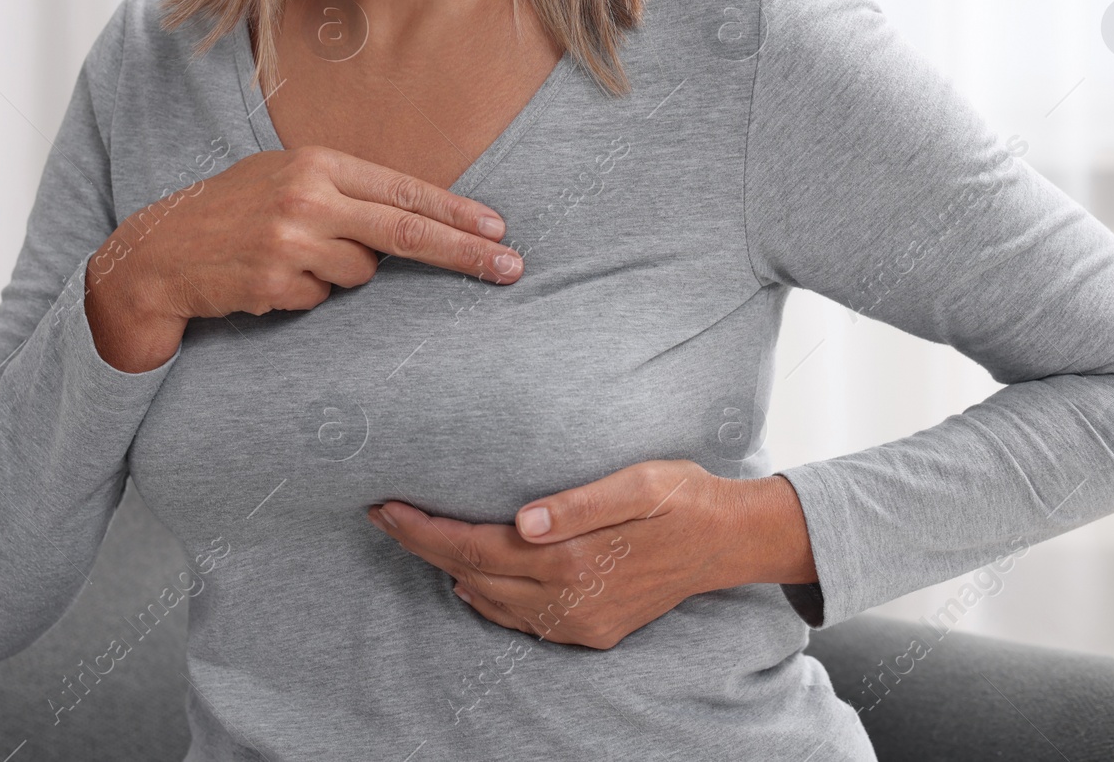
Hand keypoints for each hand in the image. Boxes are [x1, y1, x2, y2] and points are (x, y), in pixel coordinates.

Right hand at [84, 146, 523, 371]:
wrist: (156, 255)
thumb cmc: (230, 215)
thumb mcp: (284, 180)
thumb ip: (342, 192)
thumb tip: (412, 219)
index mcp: (315, 163)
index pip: (403, 189)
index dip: (455, 212)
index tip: (498, 230)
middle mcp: (307, 197)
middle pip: (406, 231)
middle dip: (464, 253)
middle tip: (512, 268)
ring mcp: (291, 242)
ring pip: (361, 274)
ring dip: (339, 277)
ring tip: (290, 261)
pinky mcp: (275, 283)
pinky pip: (322, 300)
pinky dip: (305, 297)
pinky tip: (267, 281)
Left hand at [366, 460, 816, 649]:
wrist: (729, 541)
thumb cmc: (682, 497)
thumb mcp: (637, 482)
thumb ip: (579, 503)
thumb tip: (522, 519)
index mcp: (570, 559)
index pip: (472, 547)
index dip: (423, 530)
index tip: (384, 507)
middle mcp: (567, 599)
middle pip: (471, 575)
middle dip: (423, 546)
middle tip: (386, 514)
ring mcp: (578, 621)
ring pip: (490, 603)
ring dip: (451, 571)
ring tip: (420, 538)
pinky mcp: (591, 630)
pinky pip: (522, 621)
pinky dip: (488, 599)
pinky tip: (474, 579)